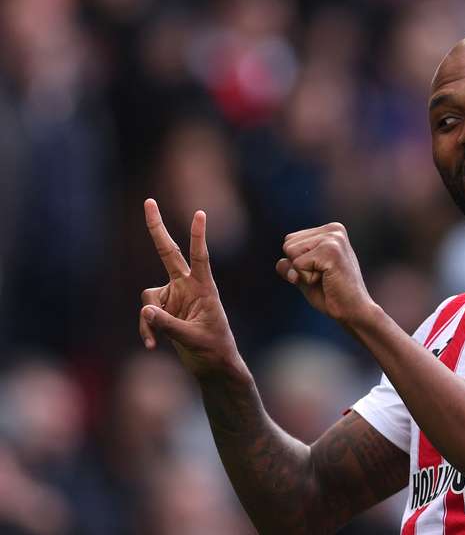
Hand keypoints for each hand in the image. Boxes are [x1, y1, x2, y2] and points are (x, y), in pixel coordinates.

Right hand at [139, 199, 242, 378]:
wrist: (214, 367)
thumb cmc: (213, 350)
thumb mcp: (192, 339)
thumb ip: (168, 324)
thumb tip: (145, 310)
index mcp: (204, 288)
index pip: (200, 257)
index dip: (198, 236)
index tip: (200, 213)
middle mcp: (187, 287)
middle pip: (168, 252)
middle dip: (156, 228)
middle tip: (148, 202)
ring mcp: (174, 297)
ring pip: (149, 297)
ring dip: (149, 319)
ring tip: (156, 340)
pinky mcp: (164, 310)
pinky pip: (147, 314)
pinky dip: (146, 329)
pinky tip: (152, 345)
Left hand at [276, 222, 376, 325]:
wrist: (353, 312)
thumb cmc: (331, 295)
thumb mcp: (305, 276)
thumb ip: (290, 266)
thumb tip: (281, 263)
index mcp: (330, 230)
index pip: (290, 240)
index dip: (297, 263)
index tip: (320, 272)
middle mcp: (333, 229)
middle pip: (288, 244)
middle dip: (298, 266)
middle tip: (323, 277)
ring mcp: (334, 238)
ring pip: (291, 252)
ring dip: (303, 273)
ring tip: (326, 278)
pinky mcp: (331, 250)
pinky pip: (298, 264)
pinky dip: (307, 278)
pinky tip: (327, 280)